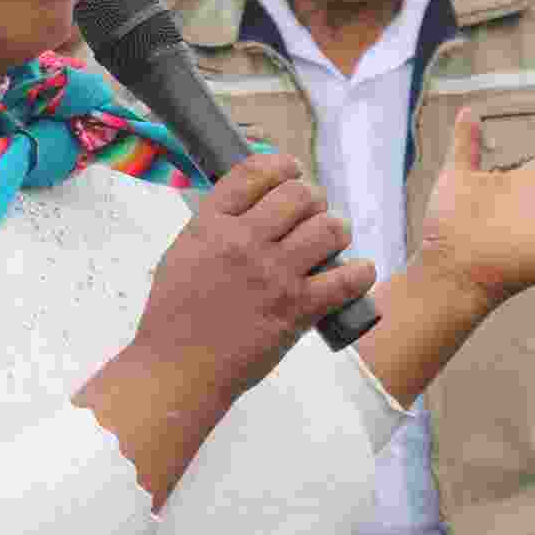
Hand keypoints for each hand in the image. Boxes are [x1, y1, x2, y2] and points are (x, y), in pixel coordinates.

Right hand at [132, 152, 375, 402]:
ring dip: (337, 229)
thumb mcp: (180, 253)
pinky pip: (346, 279)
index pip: (255, 172)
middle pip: (299, 195)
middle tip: (312, 213)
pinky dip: (359, 273)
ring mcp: (274, 276)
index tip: (292, 171)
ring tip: (332, 239)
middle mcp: (245, 243)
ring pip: (329, 228)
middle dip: (313, 199)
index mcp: (211, 225)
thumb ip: (213, 225)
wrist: (180, 369)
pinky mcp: (297, 310)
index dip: (282, 165)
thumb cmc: (174, 315)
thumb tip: (249, 203)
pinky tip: (357, 271)